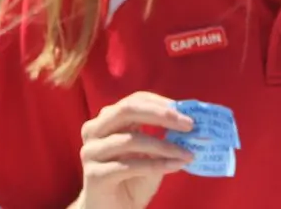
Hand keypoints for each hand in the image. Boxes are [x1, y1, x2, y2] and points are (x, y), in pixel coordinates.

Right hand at [75, 91, 194, 208]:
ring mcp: (91, 152)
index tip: (187, 112)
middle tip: (189, 124)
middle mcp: (95, 131)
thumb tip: (189, 125)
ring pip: (130, 140)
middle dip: (161, 115)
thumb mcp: (152, 155)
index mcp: (108, 120)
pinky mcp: (94, 175)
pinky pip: (129, 166)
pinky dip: (156, 165)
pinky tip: (175, 166)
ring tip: (188, 154)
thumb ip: (164, 138)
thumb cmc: (132, 180)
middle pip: (127, 110)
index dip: (161, 103)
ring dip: (164, 146)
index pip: (135, 100)